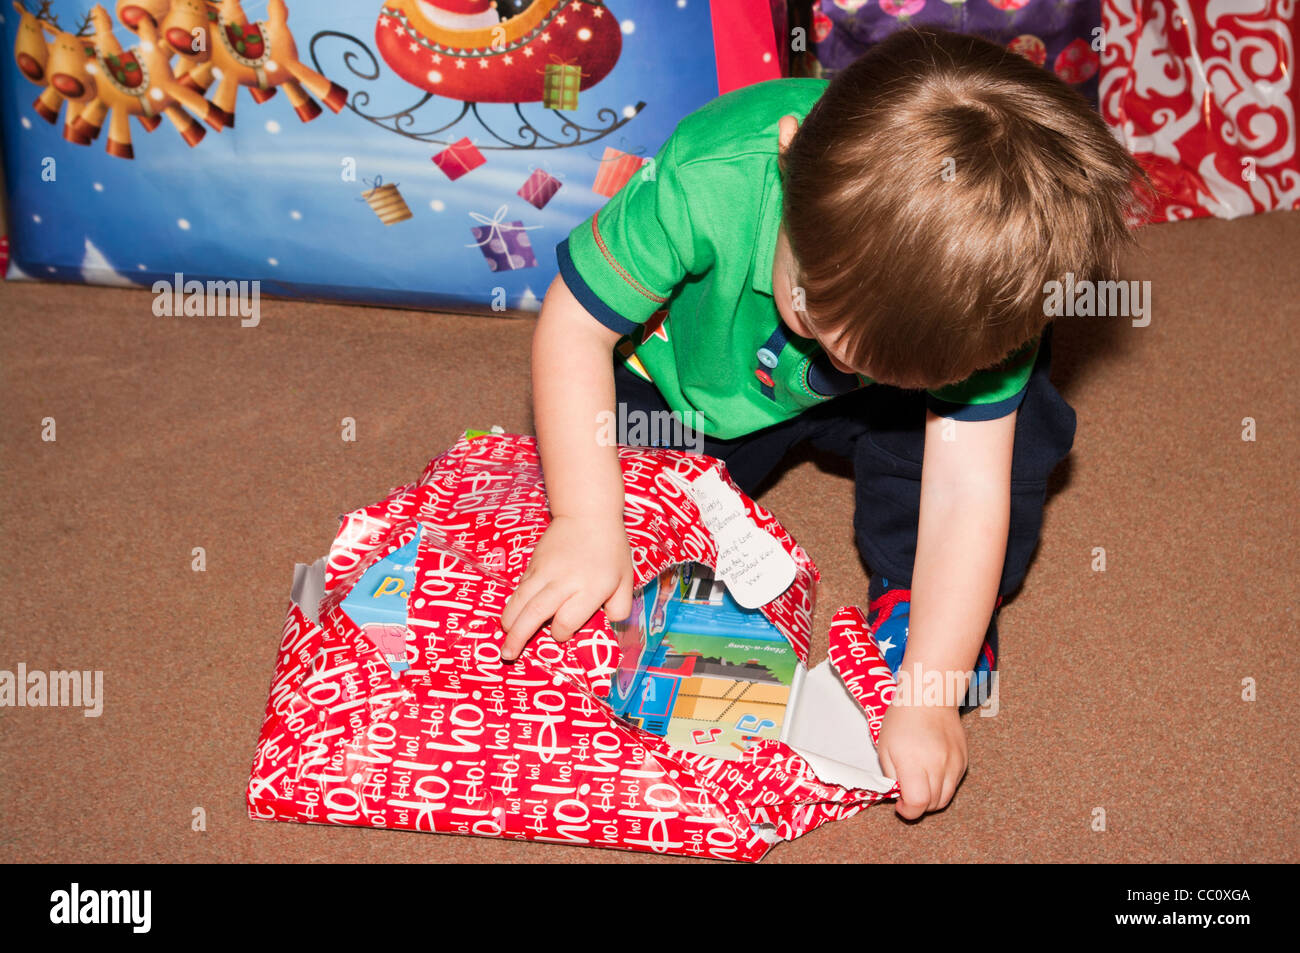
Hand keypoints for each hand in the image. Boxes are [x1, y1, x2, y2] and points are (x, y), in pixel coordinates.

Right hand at [498, 514, 634, 661]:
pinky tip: (510, 617)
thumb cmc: (610, 550)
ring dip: (509, 622)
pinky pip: (519, 589)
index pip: (567, 621)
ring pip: (520, 601)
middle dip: (519, 637)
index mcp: (590, 588)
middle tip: (508, 654)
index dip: (561, 633)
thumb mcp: (626, 580)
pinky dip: (512, 605)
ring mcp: (544, 571)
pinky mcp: (532, 564)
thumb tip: (607, 626)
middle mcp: (564, 581)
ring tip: (503, 640)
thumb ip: (620, 608)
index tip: (562, 633)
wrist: (587, 514)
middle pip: (535, 613)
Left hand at [876, 702, 965, 819]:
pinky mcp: (963, 761)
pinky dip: (942, 786)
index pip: (917, 803)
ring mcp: (954, 763)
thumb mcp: (884, 747)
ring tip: (919, 785)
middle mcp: (937, 765)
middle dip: (917, 806)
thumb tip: (898, 796)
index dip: (908, 811)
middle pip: (932, 804)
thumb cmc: (902, 719)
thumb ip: (890, 776)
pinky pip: (954, 785)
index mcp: (913, 761)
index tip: (900, 805)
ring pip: (945, 799)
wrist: (929, 696)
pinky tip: (931, 773)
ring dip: (931, 800)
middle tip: (907, 793)